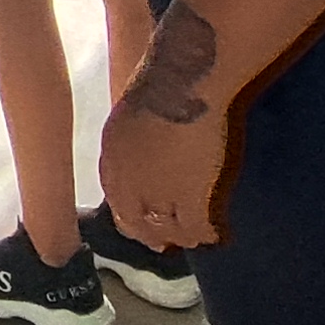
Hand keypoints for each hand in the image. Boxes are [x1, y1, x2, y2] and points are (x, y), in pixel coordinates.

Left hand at [97, 95, 232, 250]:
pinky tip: (213, 232)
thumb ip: (134, 142)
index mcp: (111, 160)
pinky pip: (196, 228)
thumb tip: (147, 155)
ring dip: (181, 236)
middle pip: (138, 224)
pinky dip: (205, 233)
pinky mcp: (190, 196)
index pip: (118, 203)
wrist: (184, 80)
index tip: (144, 227)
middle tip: (167, 244)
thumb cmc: (162, 81)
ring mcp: (157, 193)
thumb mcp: (132, 115)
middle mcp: (128, 183)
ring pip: (169, 230)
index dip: (132, 219)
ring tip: (194, 238)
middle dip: (153, 235)